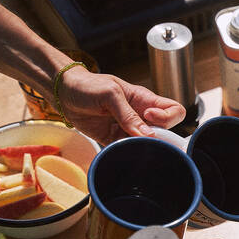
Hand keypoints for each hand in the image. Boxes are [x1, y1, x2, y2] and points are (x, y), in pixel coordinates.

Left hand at [57, 67, 185, 143]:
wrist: (63, 93)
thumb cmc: (88, 85)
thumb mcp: (110, 94)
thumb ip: (129, 115)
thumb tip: (148, 135)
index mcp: (145, 100)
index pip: (175, 110)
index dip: (168, 118)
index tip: (149, 117)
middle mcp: (141, 116)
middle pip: (165, 131)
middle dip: (157, 137)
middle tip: (137, 134)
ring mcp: (128, 129)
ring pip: (147, 144)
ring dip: (139, 147)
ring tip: (122, 140)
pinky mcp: (114, 139)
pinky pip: (127, 150)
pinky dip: (124, 152)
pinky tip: (115, 147)